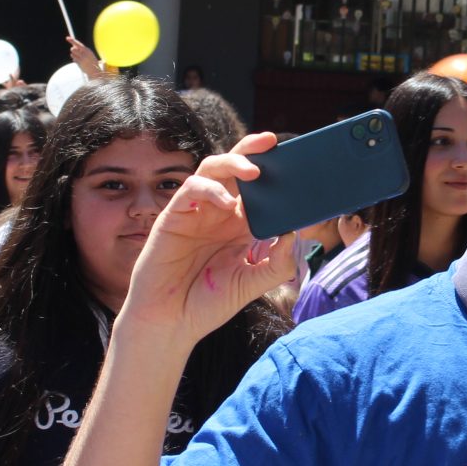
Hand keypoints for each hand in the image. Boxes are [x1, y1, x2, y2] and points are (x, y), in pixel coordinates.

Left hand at [66, 36, 106, 78]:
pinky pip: (73, 59)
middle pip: (73, 49)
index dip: (72, 40)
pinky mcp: (79, 63)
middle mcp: (85, 54)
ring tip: (79, 58)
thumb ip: (81, 49)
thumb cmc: (91, 60)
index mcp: (87, 50)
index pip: (78, 44)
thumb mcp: (88, 53)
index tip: (67, 38)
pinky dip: (75, 59)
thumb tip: (73, 46)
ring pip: (72, 54)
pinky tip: (80, 62)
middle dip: (73, 49)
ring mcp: (82, 59)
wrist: (95, 70)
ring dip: (74, 55)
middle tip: (76, 51)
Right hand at [117, 135, 296, 345]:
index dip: (273, 173)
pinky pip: (191, 189)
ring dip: (232, 162)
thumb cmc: (207, 303)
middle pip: (235, 169)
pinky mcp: (174, 217)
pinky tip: (225, 203)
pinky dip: (210, 189)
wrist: (170, 323)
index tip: (296, 164)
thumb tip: (294, 234)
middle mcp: (218, 214)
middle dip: (252, 150)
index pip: (258, 189)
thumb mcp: (251, 284)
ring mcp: (196, 213)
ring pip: (212, 169)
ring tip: (253, 170)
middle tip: (272, 142)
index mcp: (239, 226)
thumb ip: (276, 264)